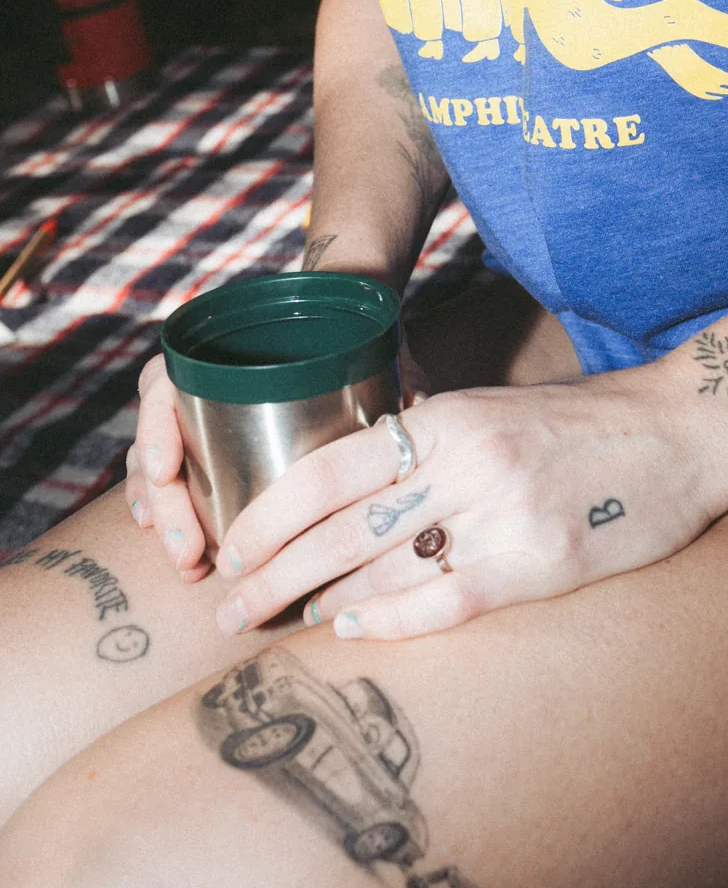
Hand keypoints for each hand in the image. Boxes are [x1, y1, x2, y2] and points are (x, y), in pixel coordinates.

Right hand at [124, 338, 429, 583]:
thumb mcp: (373, 355)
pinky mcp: (210, 445)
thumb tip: (413, 407)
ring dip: (164, 517)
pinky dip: (169, 517)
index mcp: (221, 349)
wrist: (347, 325)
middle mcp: (198, 381)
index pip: (164, 385)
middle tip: (188, 552)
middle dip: (161, 501)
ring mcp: (198, 413)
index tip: (165, 472)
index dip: (156, 431)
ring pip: (154, 466)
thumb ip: (391, 378)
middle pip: (155, 439)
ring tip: (190, 562)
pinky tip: (187, 554)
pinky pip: (170, 482)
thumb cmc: (357, 340)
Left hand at [209, 367, 718, 640]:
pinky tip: (353, 630)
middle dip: (272, 572)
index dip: (266, 516)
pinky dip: (390, 621)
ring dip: (320, 602)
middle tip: (229, 607)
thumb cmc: (583, 422)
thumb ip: (426, 443)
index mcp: (449, 417)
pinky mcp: (543, 563)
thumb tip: (347, 491)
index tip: (230, 546)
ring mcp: (505, 515)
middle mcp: (468, 462)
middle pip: (339, 529)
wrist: (685, 430)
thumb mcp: (493, 409)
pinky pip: (446, 603)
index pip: (326, 470)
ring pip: (383, 570)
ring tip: (277, 621)